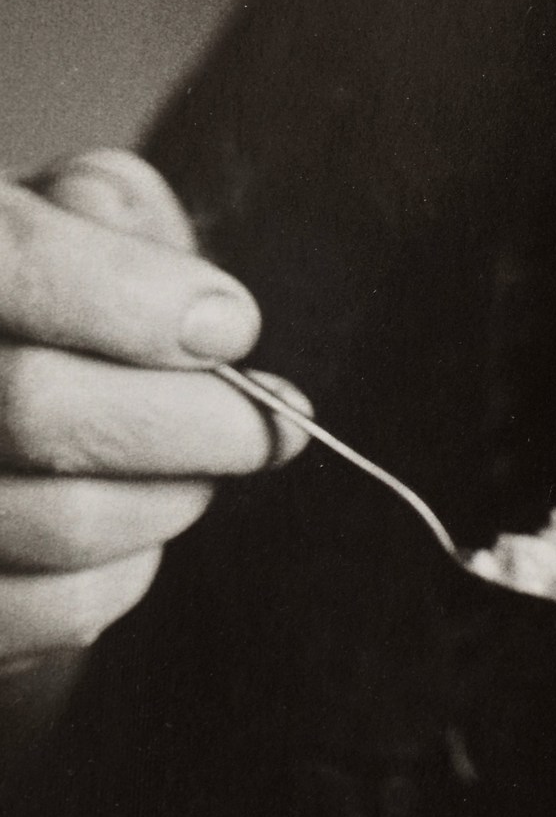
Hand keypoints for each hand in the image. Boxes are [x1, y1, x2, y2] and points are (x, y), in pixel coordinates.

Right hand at [0, 150, 303, 666]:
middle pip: (39, 406)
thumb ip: (118, 215)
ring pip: (65, 519)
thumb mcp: (73, 207)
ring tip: (202, 460)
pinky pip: (64, 608)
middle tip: (269, 417)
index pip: (13, 264)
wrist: (8, 367)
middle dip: (193, 416)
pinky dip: (133, 567)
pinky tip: (139, 518)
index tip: (234, 327)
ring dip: (176, 492)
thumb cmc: (47, 282)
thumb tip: (203, 311)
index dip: (133, 299)